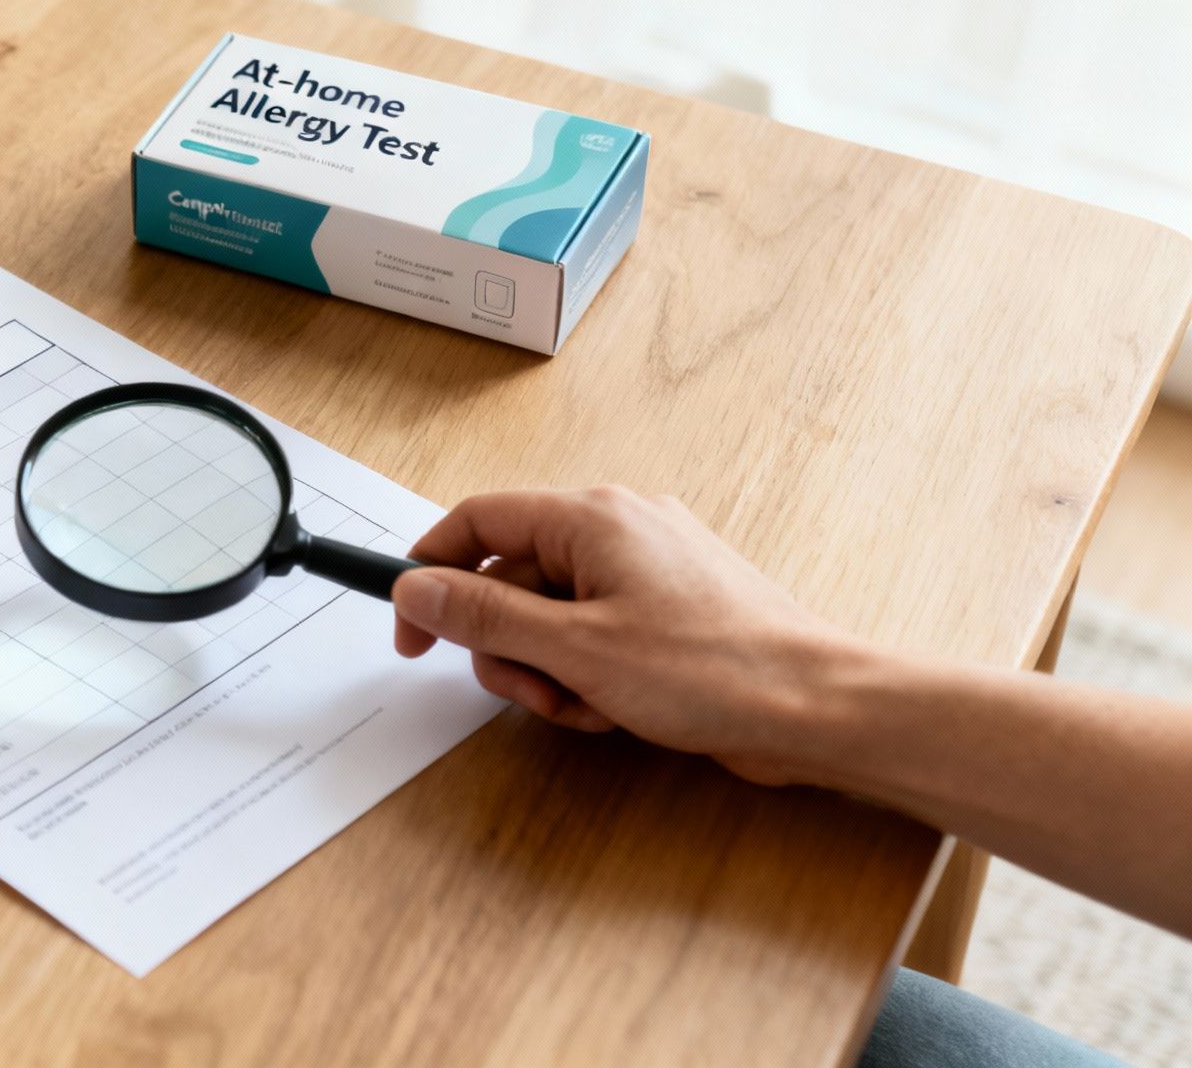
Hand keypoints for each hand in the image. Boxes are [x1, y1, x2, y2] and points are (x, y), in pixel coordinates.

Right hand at [392, 487, 859, 784]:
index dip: (431, 574)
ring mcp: (646, 568)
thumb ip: (483, 615)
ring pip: (550, 615)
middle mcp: (617, 528)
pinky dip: (588, 674)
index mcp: (591, 517)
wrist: (817, 709)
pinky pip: (593, 633)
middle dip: (507, 646)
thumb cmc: (714, 670)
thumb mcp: (574, 648)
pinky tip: (619, 709)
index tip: (410, 632)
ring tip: (588, 706)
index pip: (476, 521)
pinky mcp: (667, 609)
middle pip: (510, 578)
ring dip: (549, 671)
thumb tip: (415, 588)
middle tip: (532, 691)